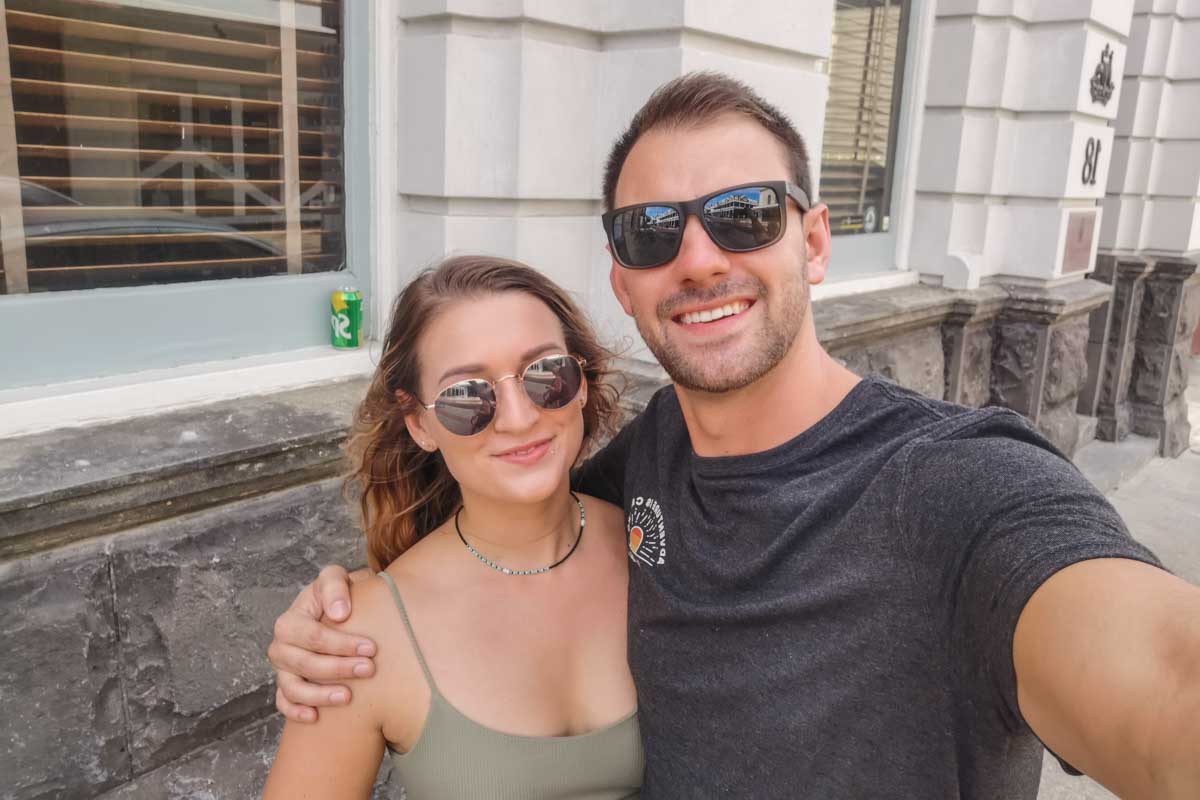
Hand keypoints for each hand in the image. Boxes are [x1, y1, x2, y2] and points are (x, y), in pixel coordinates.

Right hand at [268, 565, 376, 721]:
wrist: (335, 612)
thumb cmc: (337, 595)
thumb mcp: (336, 579)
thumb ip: (335, 586)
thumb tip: (339, 613)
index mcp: (291, 619)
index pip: (313, 635)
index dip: (341, 643)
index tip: (371, 647)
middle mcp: (281, 645)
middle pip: (304, 663)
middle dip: (337, 668)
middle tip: (369, 669)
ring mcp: (282, 668)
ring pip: (292, 687)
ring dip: (319, 694)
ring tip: (348, 696)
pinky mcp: (286, 685)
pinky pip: (283, 703)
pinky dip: (295, 711)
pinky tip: (315, 716)